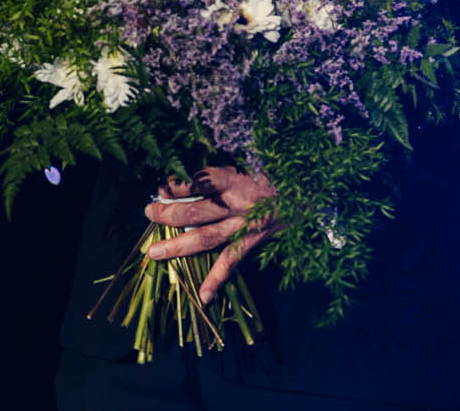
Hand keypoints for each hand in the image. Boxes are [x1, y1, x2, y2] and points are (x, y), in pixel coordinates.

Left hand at [141, 166, 276, 303]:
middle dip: (169, 213)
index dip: (177, 184)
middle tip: (149, 213)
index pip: (201, 180)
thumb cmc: (279, 173)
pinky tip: (203, 297)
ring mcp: (247, 225)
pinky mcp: (255, 241)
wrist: (310, 191)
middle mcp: (240, 202)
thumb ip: (227, 170)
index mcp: (238, 178)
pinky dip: (217, 279)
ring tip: (154, 252)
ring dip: (178, 246)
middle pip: (197, 210)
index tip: (161, 186)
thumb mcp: (254, 162)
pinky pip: (232, 261)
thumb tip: (195, 177)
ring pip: (206, 237)